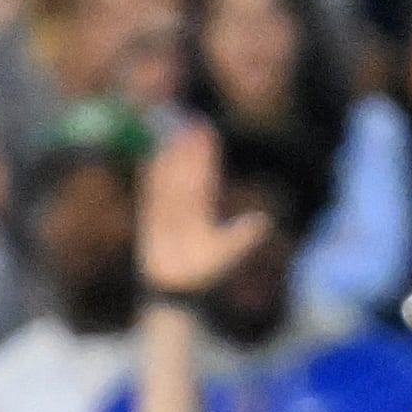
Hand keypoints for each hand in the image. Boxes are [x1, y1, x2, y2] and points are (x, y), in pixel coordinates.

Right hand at [138, 116, 273, 299]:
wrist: (177, 292)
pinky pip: (149, 191)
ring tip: (164, 127)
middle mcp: (187, 209)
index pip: (204, 177)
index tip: (204, 132)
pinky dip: (148, 172)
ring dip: (165, 154)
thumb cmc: (203, 278)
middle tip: (186, 119)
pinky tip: (146, 152)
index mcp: (205, 211)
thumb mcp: (227, 255)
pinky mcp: (150, 219)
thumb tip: (264, 222)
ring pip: (166, 177)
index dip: (203, 156)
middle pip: (185, 171)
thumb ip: (241, 238)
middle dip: (184, 147)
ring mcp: (168, 213)